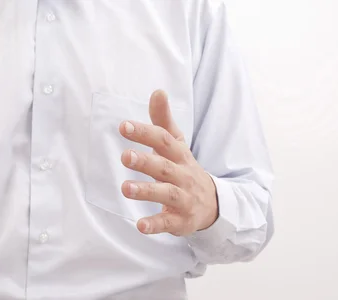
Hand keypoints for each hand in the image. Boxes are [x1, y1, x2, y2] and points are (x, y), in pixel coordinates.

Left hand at [119, 90, 218, 235]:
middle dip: (145, 161)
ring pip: (166, 194)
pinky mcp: (181, 220)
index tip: (124, 126)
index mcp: (180, 155)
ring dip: (146, 191)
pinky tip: (140, 226)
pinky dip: (155, 224)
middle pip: (164, 167)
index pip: (164, 140)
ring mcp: (184, 199)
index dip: (145, 133)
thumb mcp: (177, 145)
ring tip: (125, 188)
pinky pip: (168, 222)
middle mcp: (183, 175)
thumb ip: (163, 121)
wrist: (213, 204)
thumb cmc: (185, 169)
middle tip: (124, 156)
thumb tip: (157, 91)